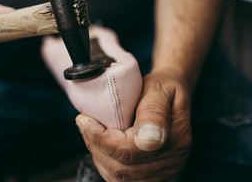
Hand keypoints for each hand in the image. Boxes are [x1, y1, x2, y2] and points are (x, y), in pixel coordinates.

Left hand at [76, 71, 191, 180]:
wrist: (170, 92)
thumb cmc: (164, 87)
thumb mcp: (160, 89)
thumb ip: (154, 112)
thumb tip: (147, 140)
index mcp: (174, 140)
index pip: (129, 152)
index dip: (101, 139)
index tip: (85, 120)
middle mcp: (171, 161)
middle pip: (122, 169)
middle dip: (96, 147)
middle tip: (85, 125)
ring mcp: (163, 172)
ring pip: (119, 178)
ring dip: (99, 156)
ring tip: (92, 134)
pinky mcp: (153, 175)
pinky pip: (123, 179)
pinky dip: (106, 164)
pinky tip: (102, 146)